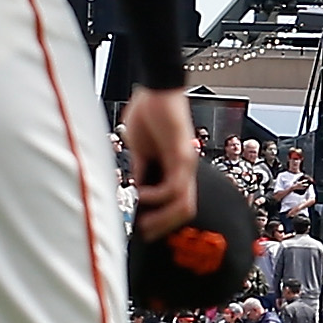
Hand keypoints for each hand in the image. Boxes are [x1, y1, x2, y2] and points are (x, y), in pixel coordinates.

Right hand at [121, 89, 196, 235]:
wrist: (155, 89)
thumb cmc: (148, 114)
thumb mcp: (140, 150)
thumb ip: (141, 169)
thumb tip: (137, 189)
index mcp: (174, 169)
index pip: (176, 204)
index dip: (163, 222)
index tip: (143, 231)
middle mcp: (185, 169)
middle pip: (185, 211)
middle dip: (164, 228)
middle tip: (144, 234)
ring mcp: (186, 163)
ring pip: (184, 204)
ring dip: (162, 218)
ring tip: (143, 220)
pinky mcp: (182, 154)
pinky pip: (174, 186)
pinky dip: (157, 196)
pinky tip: (142, 194)